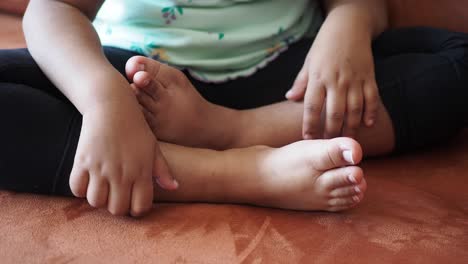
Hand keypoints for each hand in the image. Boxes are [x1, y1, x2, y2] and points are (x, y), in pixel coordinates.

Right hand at [69, 101, 177, 216]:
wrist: (112, 106)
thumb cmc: (136, 128)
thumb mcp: (154, 148)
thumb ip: (162, 170)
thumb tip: (174, 188)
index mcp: (142, 172)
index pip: (139, 208)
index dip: (136, 209)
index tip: (132, 200)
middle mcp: (122, 173)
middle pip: (117, 209)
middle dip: (117, 206)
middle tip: (116, 194)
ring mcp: (101, 168)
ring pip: (96, 202)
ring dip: (99, 198)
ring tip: (103, 187)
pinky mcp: (82, 161)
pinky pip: (77, 189)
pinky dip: (81, 189)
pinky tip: (88, 179)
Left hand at [286, 28, 378, 138]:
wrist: (349, 26)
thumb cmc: (324, 46)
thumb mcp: (308, 62)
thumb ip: (301, 82)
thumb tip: (289, 98)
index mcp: (318, 78)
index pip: (312, 107)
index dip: (310, 126)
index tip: (308, 139)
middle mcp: (337, 81)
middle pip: (334, 113)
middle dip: (331, 133)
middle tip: (328, 147)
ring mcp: (355, 79)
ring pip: (354, 110)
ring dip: (351, 128)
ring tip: (346, 142)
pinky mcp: (369, 77)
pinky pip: (372, 99)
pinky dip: (371, 113)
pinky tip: (367, 125)